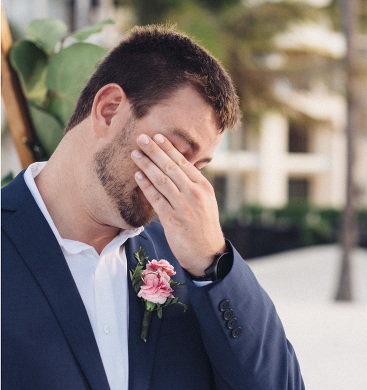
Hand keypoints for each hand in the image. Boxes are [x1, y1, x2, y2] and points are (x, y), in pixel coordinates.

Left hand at [132, 133, 225, 275]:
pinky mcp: (173, 219)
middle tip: (141, 138)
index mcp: (203, 187)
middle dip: (155, 151)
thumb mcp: (205, 201)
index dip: (169, 149)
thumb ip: (193, 186)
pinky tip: (137, 176)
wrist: (208, 253)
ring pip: (162, 180)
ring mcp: (184, 206)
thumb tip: (178, 170)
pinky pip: (156, 199)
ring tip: (135, 153)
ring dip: (147, 165)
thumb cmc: (203, 226)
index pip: (184, 163)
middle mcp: (195, 193)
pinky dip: (146, 186)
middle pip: (171, 167)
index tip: (158, 137)